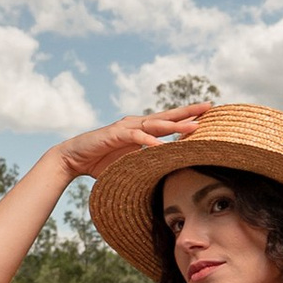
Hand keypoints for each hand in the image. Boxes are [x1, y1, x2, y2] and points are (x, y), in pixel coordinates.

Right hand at [53, 104, 207, 185]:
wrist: (72, 158)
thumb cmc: (101, 162)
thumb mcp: (129, 163)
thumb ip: (146, 163)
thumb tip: (165, 175)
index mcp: (141, 129)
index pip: (168, 121)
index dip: (187, 117)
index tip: (208, 115)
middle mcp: (135, 124)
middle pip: (167, 116)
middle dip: (188, 112)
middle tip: (210, 107)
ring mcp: (125, 127)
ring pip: (155, 124)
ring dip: (175, 125)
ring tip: (194, 126)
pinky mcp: (114, 135)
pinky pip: (136, 137)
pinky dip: (149, 141)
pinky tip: (162, 146)